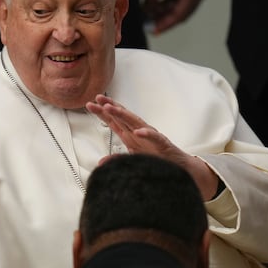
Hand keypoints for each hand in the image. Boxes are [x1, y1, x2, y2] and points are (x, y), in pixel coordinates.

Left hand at [86, 94, 218, 200]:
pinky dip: (146, 134)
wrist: (176, 169)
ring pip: (135, 122)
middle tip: (98, 98)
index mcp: (129, 135)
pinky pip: (154, 137)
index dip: (102, 112)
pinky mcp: (162, 144)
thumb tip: (100, 163)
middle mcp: (138, 132)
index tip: (90, 104)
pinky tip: (138, 131)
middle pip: (122, 117)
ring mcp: (150, 136)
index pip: (114, 121)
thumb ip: (117, 159)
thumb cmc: (154, 160)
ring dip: (123, 114)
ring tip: (111, 108)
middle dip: (110, 107)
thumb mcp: (131, 160)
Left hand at [142, 0, 206, 34]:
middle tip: (150, 26)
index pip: (179, 15)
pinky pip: (180, 4)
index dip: (165, 24)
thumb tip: (145, 10)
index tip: (154, 31)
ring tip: (151, 15)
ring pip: (180, 10)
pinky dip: (169, 6)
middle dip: (164, 21)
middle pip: (180, 15)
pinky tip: (157, 7)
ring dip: (166, 13)